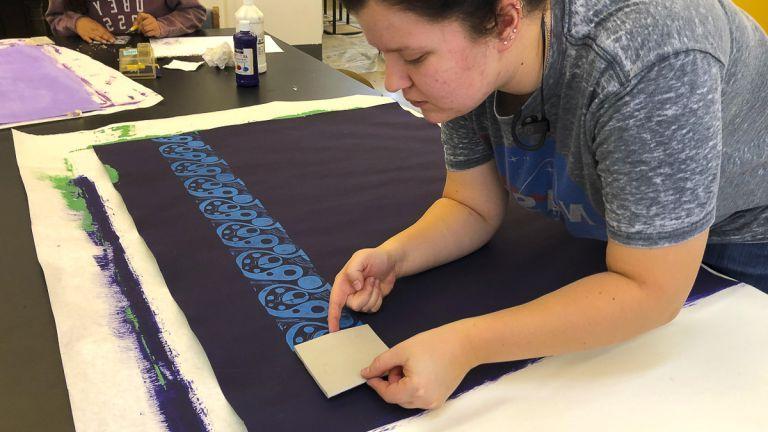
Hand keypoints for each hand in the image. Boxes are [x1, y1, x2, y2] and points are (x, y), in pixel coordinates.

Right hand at [75, 17, 114, 42]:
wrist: (78, 21)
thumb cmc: (88, 23)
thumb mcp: (96, 24)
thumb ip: (102, 29)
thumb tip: (109, 34)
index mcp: (97, 26)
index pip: (104, 31)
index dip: (109, 35)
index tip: (114, 39)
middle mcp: (93, 29)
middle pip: (101, 34)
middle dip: (107, 38)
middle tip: (111, 41)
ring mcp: (88, 32)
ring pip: (95, 36)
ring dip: (99, 39)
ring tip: (104, 42)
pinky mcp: (83, 35)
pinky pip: (86, 37)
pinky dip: (88, 39)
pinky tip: (91, 42)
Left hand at [134, 12, 161, 37]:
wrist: (158, 27)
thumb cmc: (149, 24)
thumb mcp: (144, 20)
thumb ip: (137, 21)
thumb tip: (134, 26)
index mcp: (148, 16)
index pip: (141, 15)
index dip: (137, 20)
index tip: (135, 24)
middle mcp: (152, 19)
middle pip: (143, 23)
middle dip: (140, 27)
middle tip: (139, 29)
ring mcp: (155, 25)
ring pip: (145, 28)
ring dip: (143, 31)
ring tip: (143, 31)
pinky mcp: (156, 31)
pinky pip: (148, 33)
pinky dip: (146, 34)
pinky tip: (146, 33)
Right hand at [327, 248, 397, 331]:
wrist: (391, 261)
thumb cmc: (374, 257)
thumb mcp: (361, 257)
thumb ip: (353, 271)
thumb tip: (355, 287)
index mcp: (342, 283)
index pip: (334, 303)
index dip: (333, 317)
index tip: (333, 330)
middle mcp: (349, 293)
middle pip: (355, 306)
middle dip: (366, 294)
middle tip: (371, 279)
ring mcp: (360, 299)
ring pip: (366, 308)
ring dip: (374, 294)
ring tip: (374, 281)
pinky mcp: (370, 302)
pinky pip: (374, 309)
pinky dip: (379, 298)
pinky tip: (377, 287)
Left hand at [361, 322, 476, 408]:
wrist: (464, 344)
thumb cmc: (435, 344)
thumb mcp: (402, 350)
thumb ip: (381, 363)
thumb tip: (366, 373)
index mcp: (415, 389)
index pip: (388, 394)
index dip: (377, 384)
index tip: (370, 374)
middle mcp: (425, 401)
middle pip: (397, 398)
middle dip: (392, 381)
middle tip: (397, 362)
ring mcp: (434, 402)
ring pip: (407, 399)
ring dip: (402, 385)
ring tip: (410, 365)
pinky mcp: (440, 399)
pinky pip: (419, 398)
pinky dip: (413, 387)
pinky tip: (419, 370)